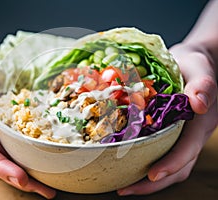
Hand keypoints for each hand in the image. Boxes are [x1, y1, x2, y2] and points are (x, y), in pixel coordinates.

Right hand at [0, 62, 55, 198]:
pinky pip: (15, 149)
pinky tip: (45, 167)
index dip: (3, 168)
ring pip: (8, 160)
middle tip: (44, 191)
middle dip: (19, 179)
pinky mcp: (4, 133)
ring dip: (27, 176)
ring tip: (48, 189)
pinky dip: (28, 161)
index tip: (22, 179)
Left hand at [117, 43, 217, 194]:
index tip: (151, 175)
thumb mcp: (200, 69)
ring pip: (168, 164)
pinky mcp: (171, 132)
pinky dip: (145, 161)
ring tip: (121, 185)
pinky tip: (126, 162)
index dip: (171, 165)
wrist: (194, 63)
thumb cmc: (195, 64)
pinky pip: (160, 151)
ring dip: (147, 179)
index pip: (187, 150)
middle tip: (124, 189)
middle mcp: (191, 134)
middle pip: (177, 166)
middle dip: (153, 183)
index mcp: (199, 123)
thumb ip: (204, 85)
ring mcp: (181, 135)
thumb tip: (199, 104)